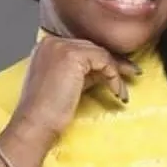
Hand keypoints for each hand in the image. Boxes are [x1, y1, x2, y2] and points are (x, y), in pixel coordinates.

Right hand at [10, 34, 140, 143]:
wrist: (35, 124)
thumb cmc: (46, 112)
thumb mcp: (66, 84)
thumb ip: (82, 73)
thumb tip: (105, 70)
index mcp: (47, 46)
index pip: (83, 48)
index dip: (102, 60)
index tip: (119, 71)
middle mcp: (52, 42)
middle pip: (93, 48)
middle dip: (114, 63)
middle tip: (131, 74)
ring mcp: (61, 47)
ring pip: (100, 54)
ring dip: (116, 73)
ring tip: (123, 91)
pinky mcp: (73, 56)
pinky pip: (104, 62)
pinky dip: (114, 77)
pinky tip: (117, 92)